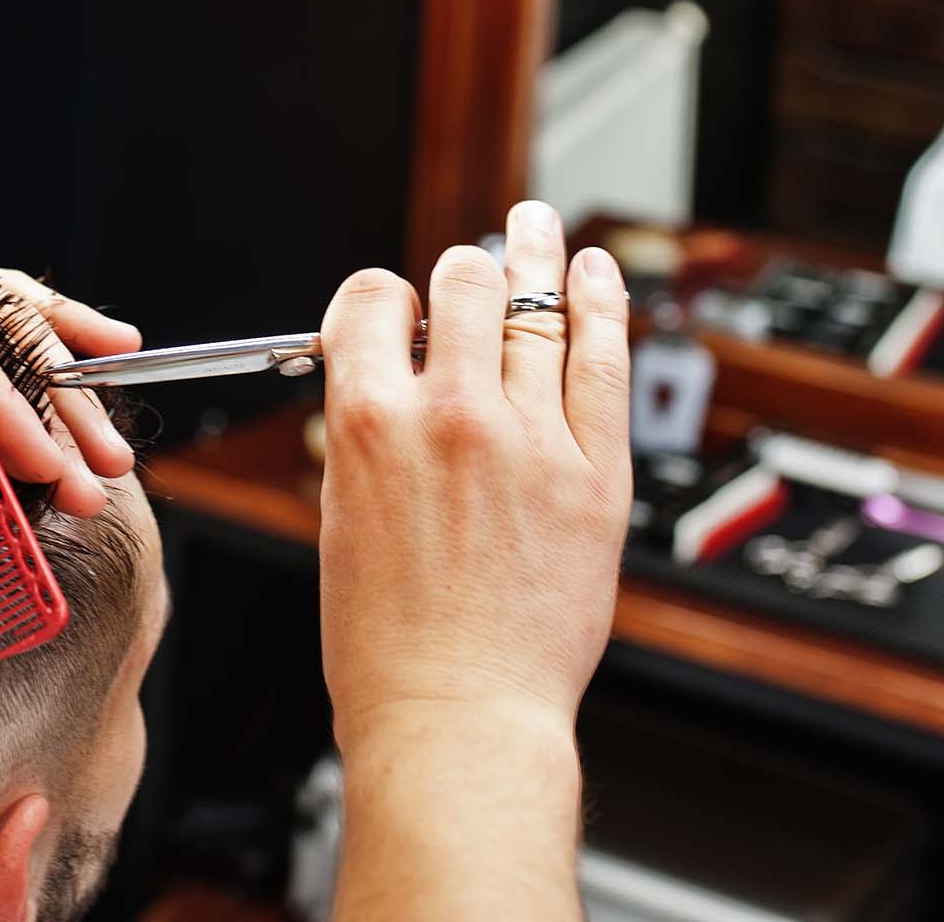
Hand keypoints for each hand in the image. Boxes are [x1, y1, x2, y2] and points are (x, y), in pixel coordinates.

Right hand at [315, 202, 631, 745]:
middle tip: (470, 282)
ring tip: (538, 227)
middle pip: (464, 281)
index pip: (372, 299)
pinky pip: (603, 360)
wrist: (457, 716)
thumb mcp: (340, 517)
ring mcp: (529, 439)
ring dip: (534, 256)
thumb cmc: (389, 645)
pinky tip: (596, 274)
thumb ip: (372, 434)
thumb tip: (395, 377)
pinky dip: (601, 304)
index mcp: (368, 424)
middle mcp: (450, 414)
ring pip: (534, 306)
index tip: (398, 313)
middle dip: (461, 274)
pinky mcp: (593, 473)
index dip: (385, 297)